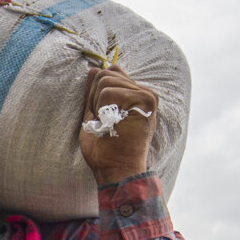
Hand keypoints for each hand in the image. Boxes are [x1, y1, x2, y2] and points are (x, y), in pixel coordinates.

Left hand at [79, 65, 157, 184]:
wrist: (115, 169)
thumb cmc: (104, 151)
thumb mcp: (95, 116)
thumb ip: (95, 93)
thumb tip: (93, 69)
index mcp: (134, 96)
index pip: (110, 72)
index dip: (95, 92)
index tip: (99, 116)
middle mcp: (143, 93)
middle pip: (106, 73)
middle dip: (94, 98)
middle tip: (103, 122)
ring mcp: (146, 95)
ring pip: (105, 80)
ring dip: (97, 104)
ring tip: (107, 124)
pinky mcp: (145, 99)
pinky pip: (108, 91)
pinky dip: (101, 109)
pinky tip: (111, 124)